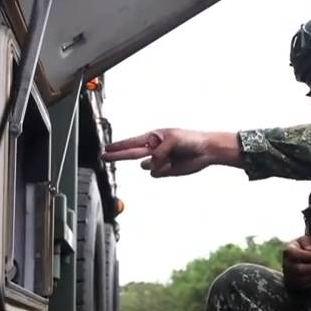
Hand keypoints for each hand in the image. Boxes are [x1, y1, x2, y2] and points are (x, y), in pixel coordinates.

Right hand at [103, 129, 238, 177]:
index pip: (132, 142)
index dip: (119, 146)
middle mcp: (154, 149)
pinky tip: (174, 164)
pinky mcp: (165, 171)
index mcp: (154, 137)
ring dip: (156, 164)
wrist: (206, 151)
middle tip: (104, 156)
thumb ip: (159, 152)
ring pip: (147, 167)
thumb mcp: (173, 141)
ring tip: (172, 157)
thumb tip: (151, 165)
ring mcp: (159, 161)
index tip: (107, 149)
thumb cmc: (190, 140)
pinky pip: (156, 174)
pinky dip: (163, 170)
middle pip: (131, 153)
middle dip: (118, 155)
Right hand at [282, 234, 310, 289]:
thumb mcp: (305, 240)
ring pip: (301, 279)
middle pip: (298, 269)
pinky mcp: (293, 284)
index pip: (293, 253)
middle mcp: (286, 264)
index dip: (307, 255)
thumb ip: (307, 241)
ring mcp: (288, 275)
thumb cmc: (305, 247)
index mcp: (288, 250)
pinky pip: (303, 286)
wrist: (303, 258)